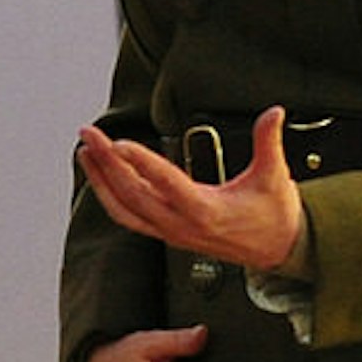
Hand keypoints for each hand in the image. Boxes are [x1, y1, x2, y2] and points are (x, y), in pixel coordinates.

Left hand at [74, 110, 306, 274]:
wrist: (277, 250)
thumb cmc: (274, 215)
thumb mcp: (275, 176)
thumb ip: (269, 141)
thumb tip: (274, 112)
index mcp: (207, 211)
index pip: (167, 184)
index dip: (141, 163)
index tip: (119, 143)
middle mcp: (183, 225)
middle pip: (135, 194)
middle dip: (108, 163)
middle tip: (89, 134)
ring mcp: (172, 232)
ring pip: (125, 209)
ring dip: (101, 180)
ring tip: (85, 150)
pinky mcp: (167, 233)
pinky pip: (129, 217)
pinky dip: (109, 196)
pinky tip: (99, 175)